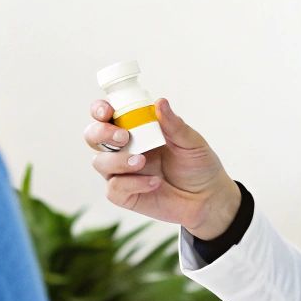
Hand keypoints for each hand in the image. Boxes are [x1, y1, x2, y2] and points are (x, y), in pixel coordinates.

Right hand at [85, 97, 240, 239]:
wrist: (208, 198)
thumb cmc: (199, 165)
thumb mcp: (191, 142)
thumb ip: (174, 125)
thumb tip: (160, 102)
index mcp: (136, 129)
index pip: (107, 115)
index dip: (100, 110)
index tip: (108, 110)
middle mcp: (124, 149)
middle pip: (92, 136)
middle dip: (101, 133)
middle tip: (123, 137)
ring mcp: (122, 172)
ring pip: (100, 162)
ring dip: (118, 160)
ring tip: (142, 161)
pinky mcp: (125, 195)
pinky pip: (114, 188)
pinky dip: (133, 183)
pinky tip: (155, 182)